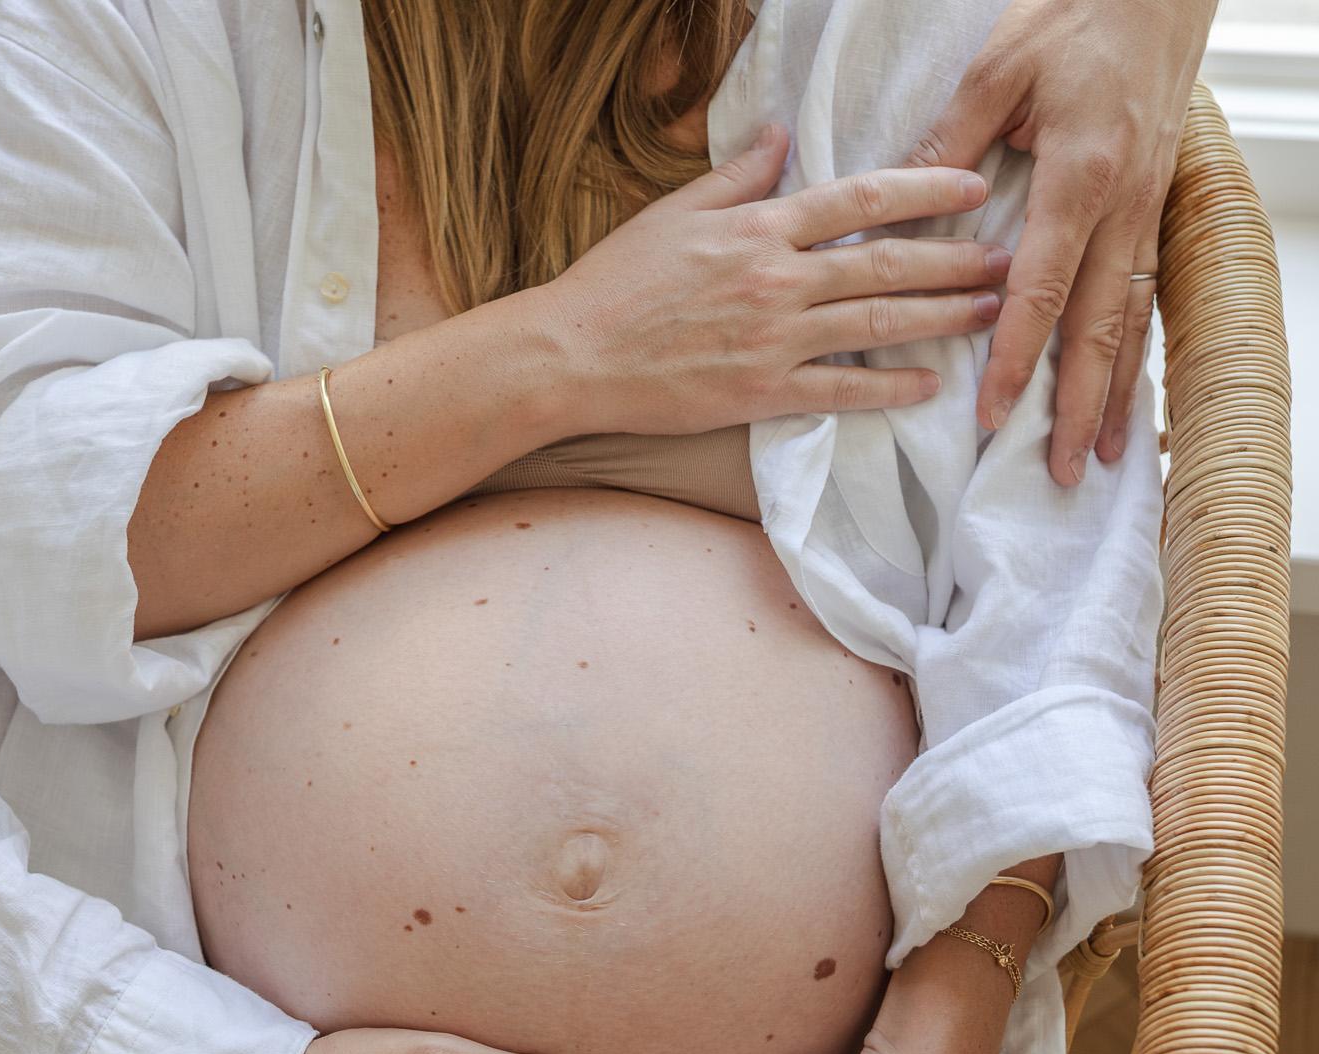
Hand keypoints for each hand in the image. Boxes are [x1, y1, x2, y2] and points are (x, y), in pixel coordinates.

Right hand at [524, 123, 1010, 437]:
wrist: (569, 357)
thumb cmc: (613, 284)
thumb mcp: (673, 213)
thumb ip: (737, 177)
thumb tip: (779, 137)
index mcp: (758, 227)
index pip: (862, 199)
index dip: (927, 191)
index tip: (972, 189)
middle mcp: (777, 279)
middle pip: (888, 264)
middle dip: (956, 259)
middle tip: (1007, 257)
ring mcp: (773, 339)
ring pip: (879, 325)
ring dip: (943, 319)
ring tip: (991, 313)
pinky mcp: (761, 393)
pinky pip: (843, 391)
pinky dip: (891, 388)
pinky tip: (930, 384)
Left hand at [908, 0, 1214, 482]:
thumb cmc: (1073, 20)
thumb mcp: (996, 75)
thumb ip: (946, 152)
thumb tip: (893, 214)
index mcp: (1078, 179)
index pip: (1040, 290)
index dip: (1015, 357)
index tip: (993, 413)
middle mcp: (1122, 205)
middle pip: (1098, 325)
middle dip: (1080, 403)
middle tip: (1063, 470)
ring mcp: (1147, 208)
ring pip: (1132, 317)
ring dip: (1116, 389)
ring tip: (1103, 454)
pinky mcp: (1155, 203)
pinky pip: (1147, 290)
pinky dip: (1136, 346)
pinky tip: (1126, 387)